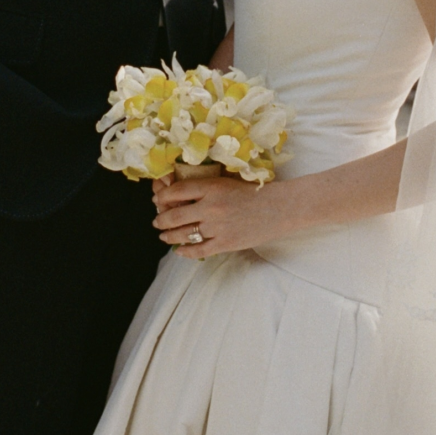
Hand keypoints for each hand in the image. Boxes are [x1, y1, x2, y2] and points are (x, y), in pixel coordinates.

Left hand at [151, 173, 299, 260]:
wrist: (278, 208)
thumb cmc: (254, 192)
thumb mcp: (227, 182)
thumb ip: (206, 187)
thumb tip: (180, 194)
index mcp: (211, 187)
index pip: (176, 191)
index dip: (163, 197)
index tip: (158, 201)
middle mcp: (210, 207)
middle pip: (174, 215)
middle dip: (161, 220)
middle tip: (157, 221)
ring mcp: (217, 226)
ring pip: (183, 234)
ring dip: (169, 236)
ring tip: (163, 236)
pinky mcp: (225, 243)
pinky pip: (198, 250)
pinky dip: (185, 251)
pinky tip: (179, 251)